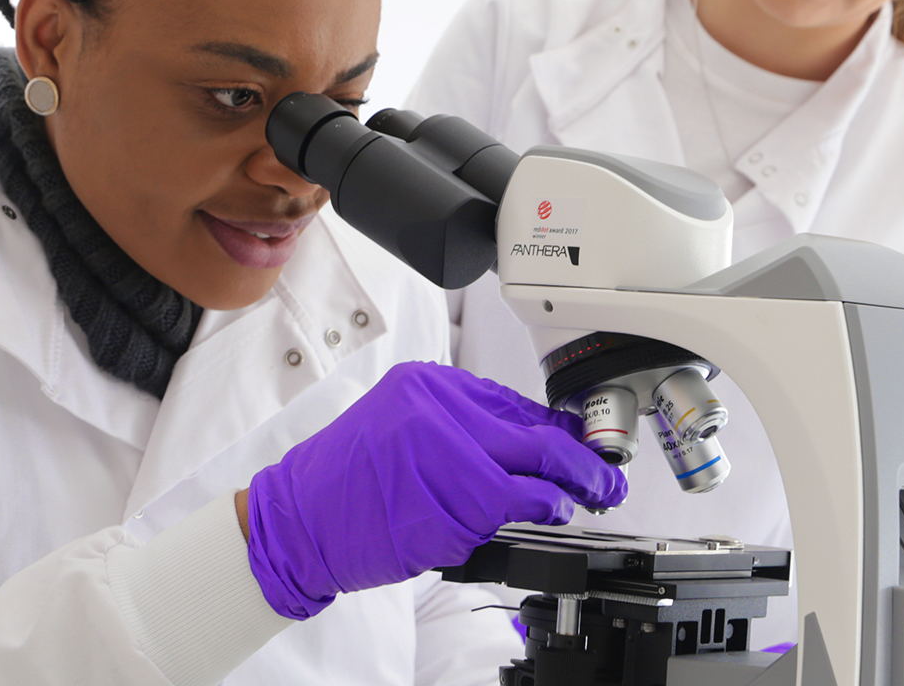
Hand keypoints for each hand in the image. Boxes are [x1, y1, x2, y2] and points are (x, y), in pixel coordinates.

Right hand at [245, 361, 625, 618]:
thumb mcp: (404, 426)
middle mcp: (438, 412)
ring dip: (562, 495)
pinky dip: (534, 516)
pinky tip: (542, 518)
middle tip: (605, 480)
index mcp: (430, 385)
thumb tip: (535, 443)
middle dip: (583, 463)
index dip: (564, 429)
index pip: (518, 403)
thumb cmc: (348, 481)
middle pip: (537, 436)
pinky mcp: (445, 505)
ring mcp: (443, 459)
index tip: (587, 446)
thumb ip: (465, 427)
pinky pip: (508, 511)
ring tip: (574, 503)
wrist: (297, 517)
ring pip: (531, 476)